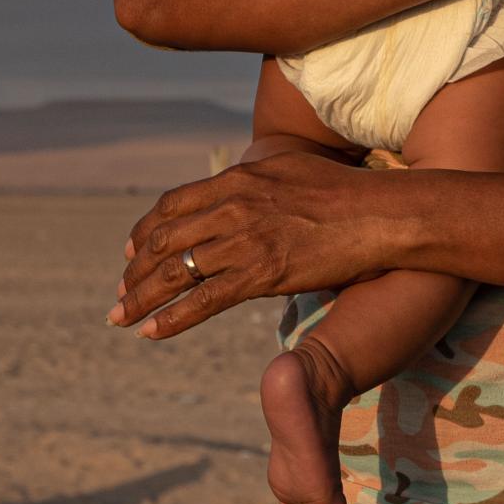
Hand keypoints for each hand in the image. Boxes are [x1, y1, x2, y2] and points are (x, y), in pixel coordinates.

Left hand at [111, 153, 385, 340]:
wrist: (384, 214)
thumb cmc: (348, 193)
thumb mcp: (292, 171)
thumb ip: (258, 181)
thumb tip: (244, 190)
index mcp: (240, 178)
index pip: (173, 204)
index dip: (145, 230)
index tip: (130, 250)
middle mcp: (234, 206)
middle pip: (164, 239)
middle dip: (134, 269)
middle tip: (120, 292)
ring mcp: (246, 240)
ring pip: (175, 271)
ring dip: (140, 297)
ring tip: (121, 317)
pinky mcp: (263, 274)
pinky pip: (204, 300)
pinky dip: (171, 318)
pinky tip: (151, 333)